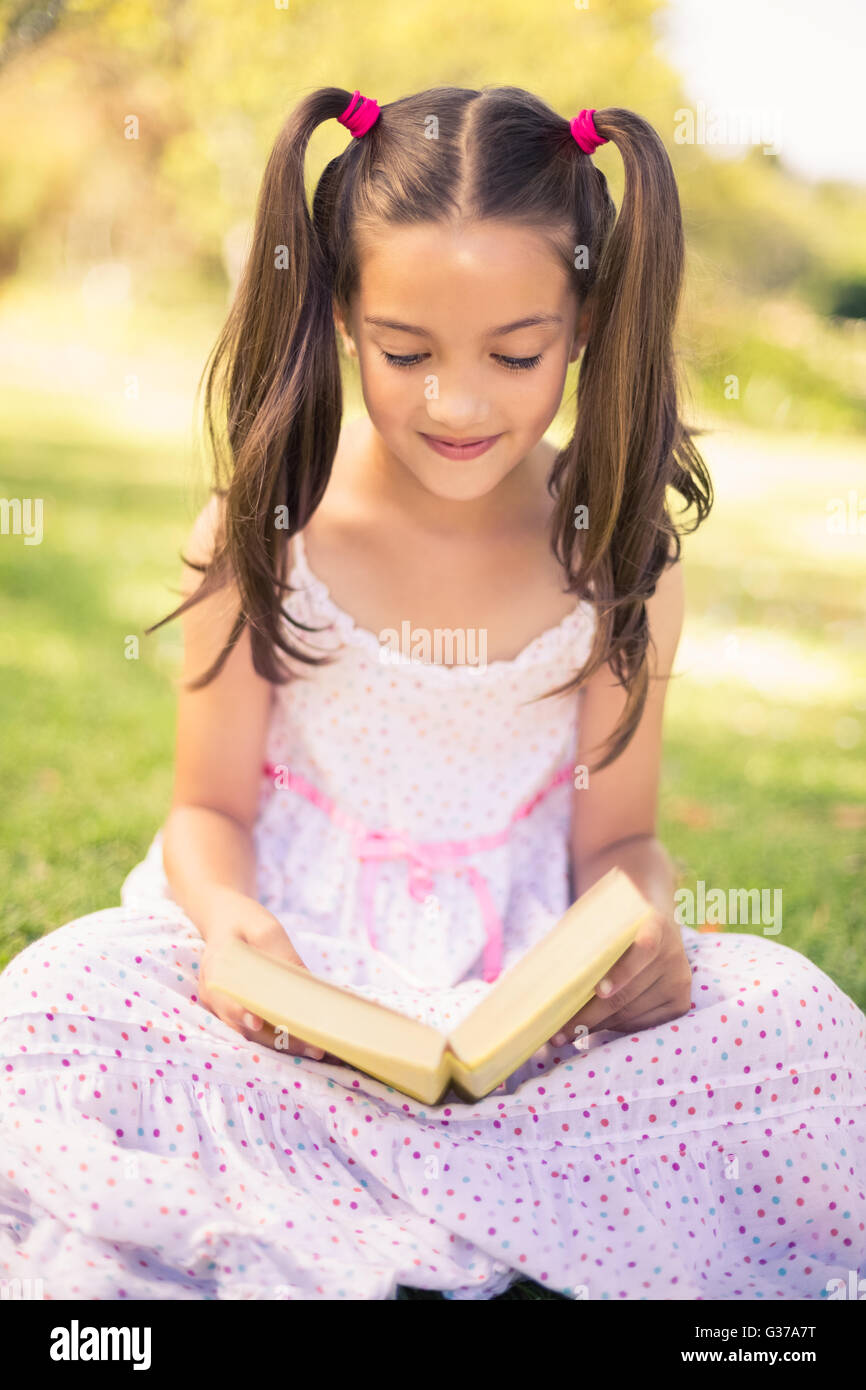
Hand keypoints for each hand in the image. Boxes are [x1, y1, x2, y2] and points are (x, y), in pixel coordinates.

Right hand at [198, 889, 338, 1061]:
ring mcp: (221, 1007)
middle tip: (314, 1048)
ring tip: (317, 1050)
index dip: (242, 1013)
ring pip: (252, 1035)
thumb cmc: (245, 921)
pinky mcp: (234, 1013)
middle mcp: (213, 995)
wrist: (224, 920)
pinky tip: (308, 1043)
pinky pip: (256, 1031)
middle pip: (245, 1025)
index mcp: (216, 969)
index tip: (257, 1022)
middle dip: (280, 1040)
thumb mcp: (267, 930)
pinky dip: (281, 1039)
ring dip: (285, 1045)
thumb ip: (283, 958)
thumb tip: (309, 989)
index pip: (228, 998)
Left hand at [548, 908, 692, 1045]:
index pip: (644, 948)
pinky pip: (642, 1024)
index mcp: (656, 924)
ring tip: (567, 1034)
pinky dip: (615, 1027)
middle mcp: (673, 953)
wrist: (655, 919)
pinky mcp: (680, 1002)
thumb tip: (546, 975)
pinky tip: (594, 1029)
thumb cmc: (617, 921)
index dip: (623, 972)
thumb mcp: (605, 919)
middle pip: (628, 994)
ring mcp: (679, 979)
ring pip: (631, 1014)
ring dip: (597, 1026)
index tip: (599, 990)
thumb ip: (586, 940)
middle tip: (559, 1031)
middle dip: (589, 1015)